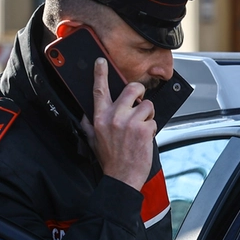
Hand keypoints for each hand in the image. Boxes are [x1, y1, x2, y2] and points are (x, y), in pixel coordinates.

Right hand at [82, 57, 156, 190]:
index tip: (101, 62)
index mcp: (100, 118)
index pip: (99, 91)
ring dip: (146, 115)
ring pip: (146, 105)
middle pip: (132, 89)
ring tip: (140, 128)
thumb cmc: (109, 160)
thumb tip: (86, 112)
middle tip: (139, 99)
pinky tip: (143, 139)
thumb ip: (89, 123)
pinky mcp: (144, 130)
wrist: (122, 177)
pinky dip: (151, 129)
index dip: (100, 74)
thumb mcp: (92, 139)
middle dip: (139, 91)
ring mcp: (130, 123)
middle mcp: (114, 117)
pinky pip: (153, 121)